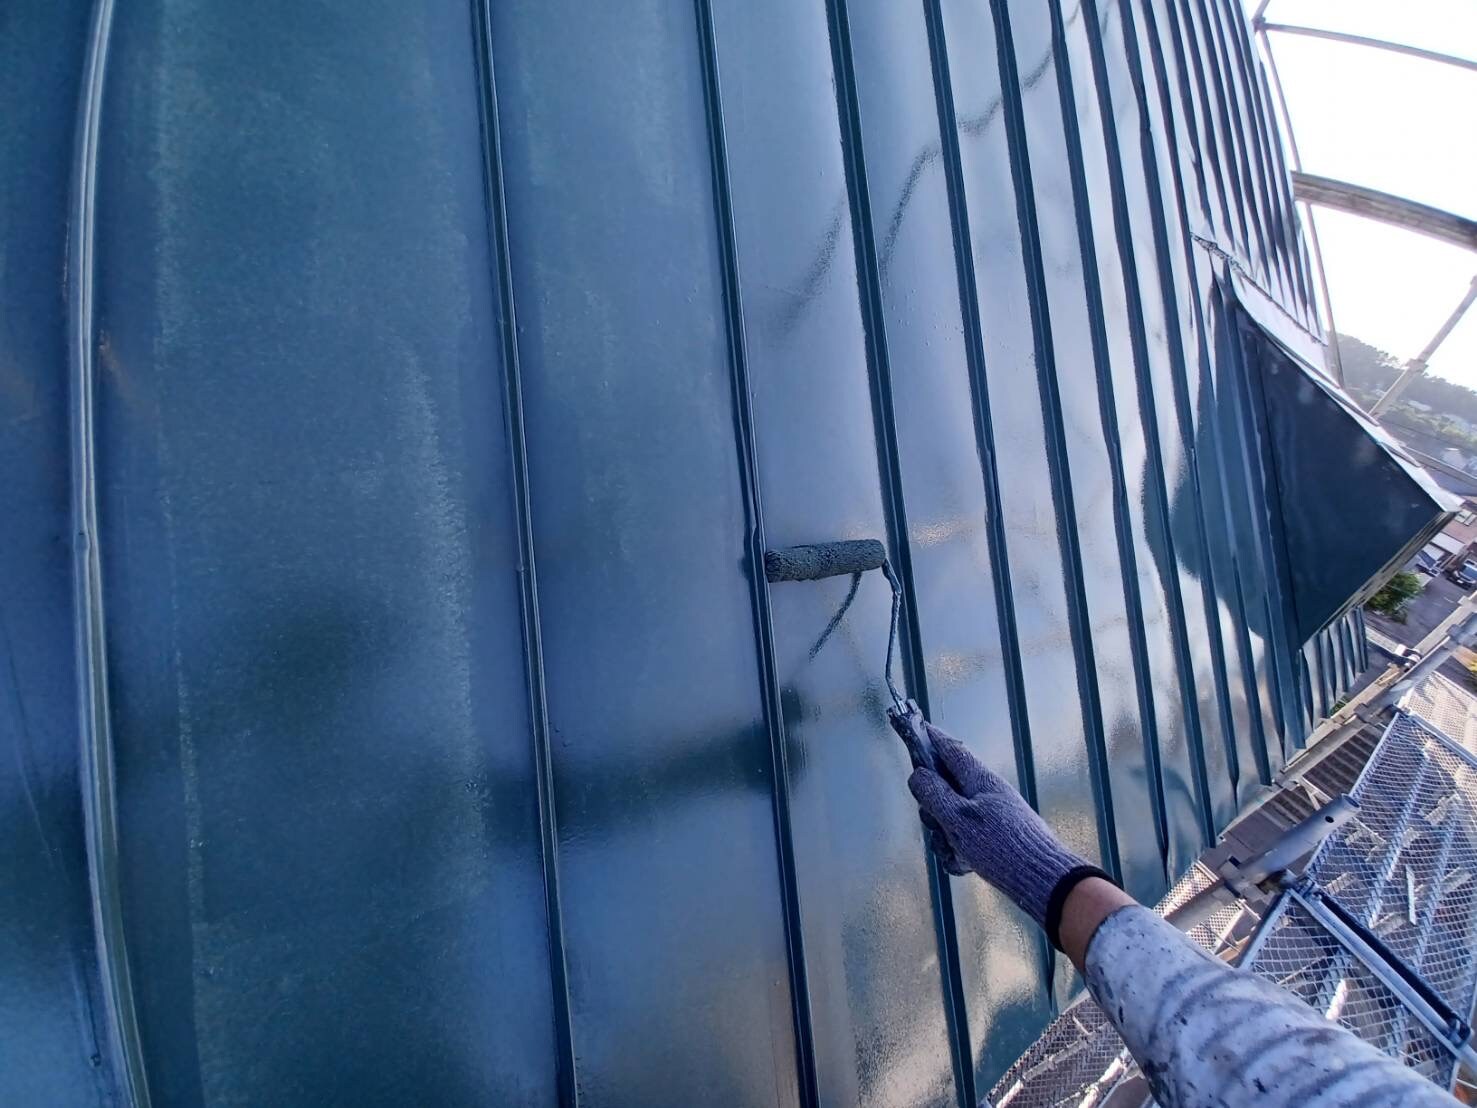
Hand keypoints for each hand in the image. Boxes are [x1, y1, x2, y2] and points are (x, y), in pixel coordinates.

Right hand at [890, 707, 1107, 943]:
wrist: (1044, 879)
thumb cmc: (1001, 845)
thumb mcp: (959, 818)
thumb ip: (934, 794)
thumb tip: (917, 774)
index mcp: (980, 779)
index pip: (951, 750)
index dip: (931, 739)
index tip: (916, 728)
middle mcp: (988, 792)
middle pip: (947, 785)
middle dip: (933, 804)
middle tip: (935, 823)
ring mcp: (993, 814)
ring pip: (954, 814)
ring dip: (946, 831)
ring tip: (954, 850)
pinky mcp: (997, 835)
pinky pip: (967, 834)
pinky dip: (960, 847)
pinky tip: (964, 862)